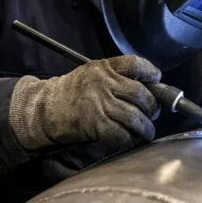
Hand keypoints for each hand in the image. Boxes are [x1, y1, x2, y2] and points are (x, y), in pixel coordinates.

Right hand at [9, 56, 160, 149]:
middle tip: (154, 113)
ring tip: (148, 130)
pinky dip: (130, 138)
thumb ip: (117, 77)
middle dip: (153, 106)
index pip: (135, 64)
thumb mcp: (93, 74)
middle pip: (141, 94)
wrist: (44, 109)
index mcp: (104, 68)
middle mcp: (103, 84)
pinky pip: (121, 133)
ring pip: (134, 116)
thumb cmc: (73, 92)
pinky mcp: (95, 124)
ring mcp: (99, 104)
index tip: (157, 80)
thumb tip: (150, 89)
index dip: (150, 72)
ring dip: (146, 127)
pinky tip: (132, 138)